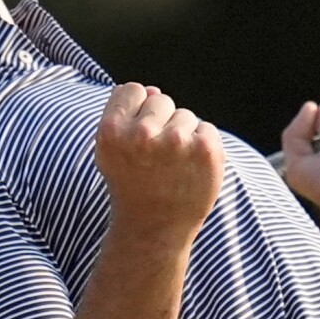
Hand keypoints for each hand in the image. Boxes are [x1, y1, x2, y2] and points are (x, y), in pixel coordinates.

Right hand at [95, 84, 224, 239]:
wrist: (154, 229)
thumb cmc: (132, 185)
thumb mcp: (112, 151)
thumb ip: (125, 114)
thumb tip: (154, 89)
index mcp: (112, 131)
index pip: (132, 89)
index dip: (136, 110)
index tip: (136, 138)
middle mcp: (141, 134)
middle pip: (160, 99)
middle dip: (161, 122)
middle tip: (154, 159)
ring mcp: (176, 142)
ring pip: (185, 115)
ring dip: (183, 136)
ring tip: (172, 167)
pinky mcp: (206, 151)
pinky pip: (207, 129)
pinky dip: (203, 147)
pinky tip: (190, 171)